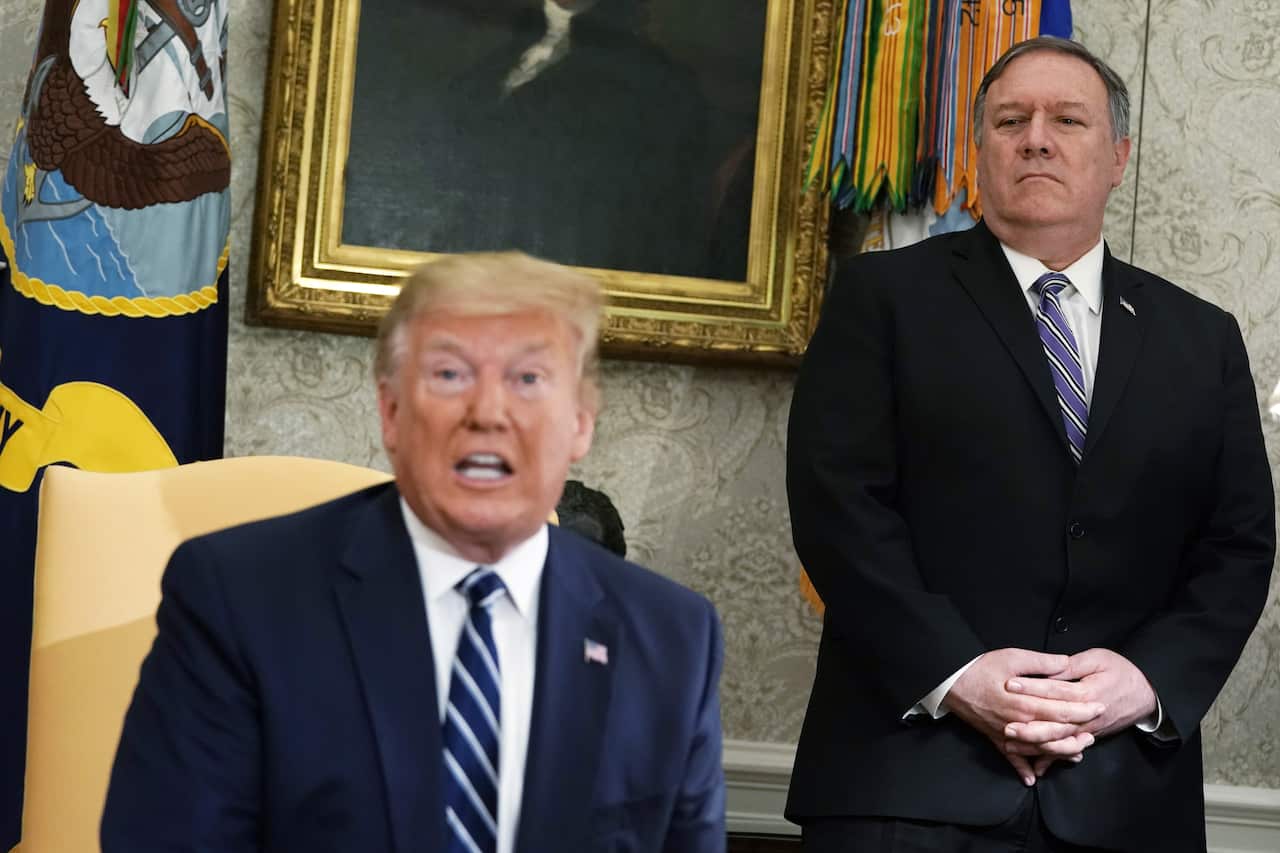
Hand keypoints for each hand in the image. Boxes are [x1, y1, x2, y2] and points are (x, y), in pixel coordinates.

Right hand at [945, 648, 1105, 785]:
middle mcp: (1018, 723)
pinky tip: (1033, 779)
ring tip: (1079, 751)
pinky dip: (1022, 770)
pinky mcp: (996, 739)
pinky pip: (1011, 759)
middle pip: (1054, 732)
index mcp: (1023, 702)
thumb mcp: (1011, 657)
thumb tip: (1065, 663)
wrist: (950, 682)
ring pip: (1038, 749)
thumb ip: (1040, 662)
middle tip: (1096, 729)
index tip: (1099, 706)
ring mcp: (1007, 734)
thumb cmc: (980, 668)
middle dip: (1078, 732)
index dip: (1082, 709)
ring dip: (1060, 752)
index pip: (1060, 709)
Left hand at [1005, 648, 1156, 751]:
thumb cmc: (1122, 672)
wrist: (1146, 695)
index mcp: (1088, 694)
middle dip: (1029, 727)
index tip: (1009, 684)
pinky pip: (1067, 752)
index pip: (1055, 691)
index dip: (1031, 687)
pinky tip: (1034, 767)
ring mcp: (1088, 730)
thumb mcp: (1098, 659)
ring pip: (1059, 742)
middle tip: (1006, 726)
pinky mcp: (1088, 737)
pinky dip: (1051, 760)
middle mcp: (1087, 717)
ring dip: (1035, 745)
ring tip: (1011, 744)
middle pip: (1055, 725)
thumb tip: (1049, 666)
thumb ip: (1072, 665)